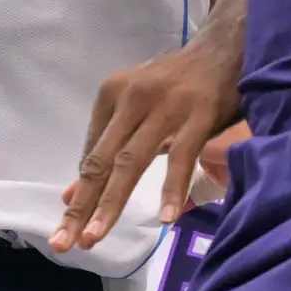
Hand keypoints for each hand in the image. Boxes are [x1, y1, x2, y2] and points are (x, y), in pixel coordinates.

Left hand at [52, 34, 239, 251]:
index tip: (67, 227)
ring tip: (97, 235)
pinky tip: (166, 218)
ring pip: (132, 161)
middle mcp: (131, 98)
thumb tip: (72, 193)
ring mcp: (165, 106)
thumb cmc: (176, 85)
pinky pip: (181, 157)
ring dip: (112, 202)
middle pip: (102, 161)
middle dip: (83, 204)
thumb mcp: (135, 109)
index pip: (91, 154)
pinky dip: (172, 188)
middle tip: (66, 241)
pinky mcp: (198, 114)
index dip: (80, 193)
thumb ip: (107, 148)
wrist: (224, 48)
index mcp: (112, 94)